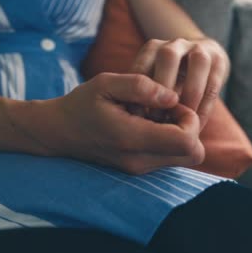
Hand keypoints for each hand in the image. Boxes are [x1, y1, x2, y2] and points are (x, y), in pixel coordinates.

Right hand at [15, 73, 204, 174]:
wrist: (58, 132)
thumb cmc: (81, 104)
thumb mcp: (106, 83)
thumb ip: (141, 86)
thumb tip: (172, 97)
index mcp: (132, 139)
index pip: (187, 141)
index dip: (190, 118)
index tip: (170, 102)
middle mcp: (139, 161)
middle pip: (193, 154)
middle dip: (190, 128)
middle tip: (168, 110)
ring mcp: (139, 169)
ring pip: (185, 157)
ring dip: (180, 134)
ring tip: (154, 115)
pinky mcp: (139, 169)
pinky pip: (170, 158)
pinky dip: (168, 140)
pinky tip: (147, 124)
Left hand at [130, 38, 229, 129]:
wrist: (200, 62)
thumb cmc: (167, 83)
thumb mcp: (151, 84)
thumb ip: (142, 97)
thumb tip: (133, 122)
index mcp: (153, 48)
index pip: (141, 66)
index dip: (138, 94)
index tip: (137, 118)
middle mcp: (176, 44)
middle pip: (168, 56)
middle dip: (163, 88)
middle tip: (158, 118)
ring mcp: (200, 48)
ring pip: (198, 62)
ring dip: (190, 94)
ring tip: (182, 121)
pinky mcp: (220, 60)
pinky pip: (214, 82)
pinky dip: (205, 106)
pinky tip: (197, 125)